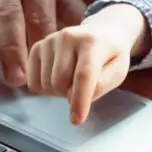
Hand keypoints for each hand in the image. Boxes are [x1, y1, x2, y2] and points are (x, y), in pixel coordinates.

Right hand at [26, 4, 149, 123]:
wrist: (102, 32)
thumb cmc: (111, 54)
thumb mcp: (118, 70)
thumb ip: (101, 86)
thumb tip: (76, 98)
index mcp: (93, 42)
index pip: (83, 75)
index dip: (79, 101)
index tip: (77, 120)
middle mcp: (69, 37)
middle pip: (61, 83)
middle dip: (71, 95)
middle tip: (82, 88)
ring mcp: (50, 41)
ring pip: (46, 84)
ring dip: (60, 92)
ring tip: (73, 80)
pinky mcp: (38, 47)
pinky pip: (34, 82)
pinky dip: (45, 88)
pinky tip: (59, 78)